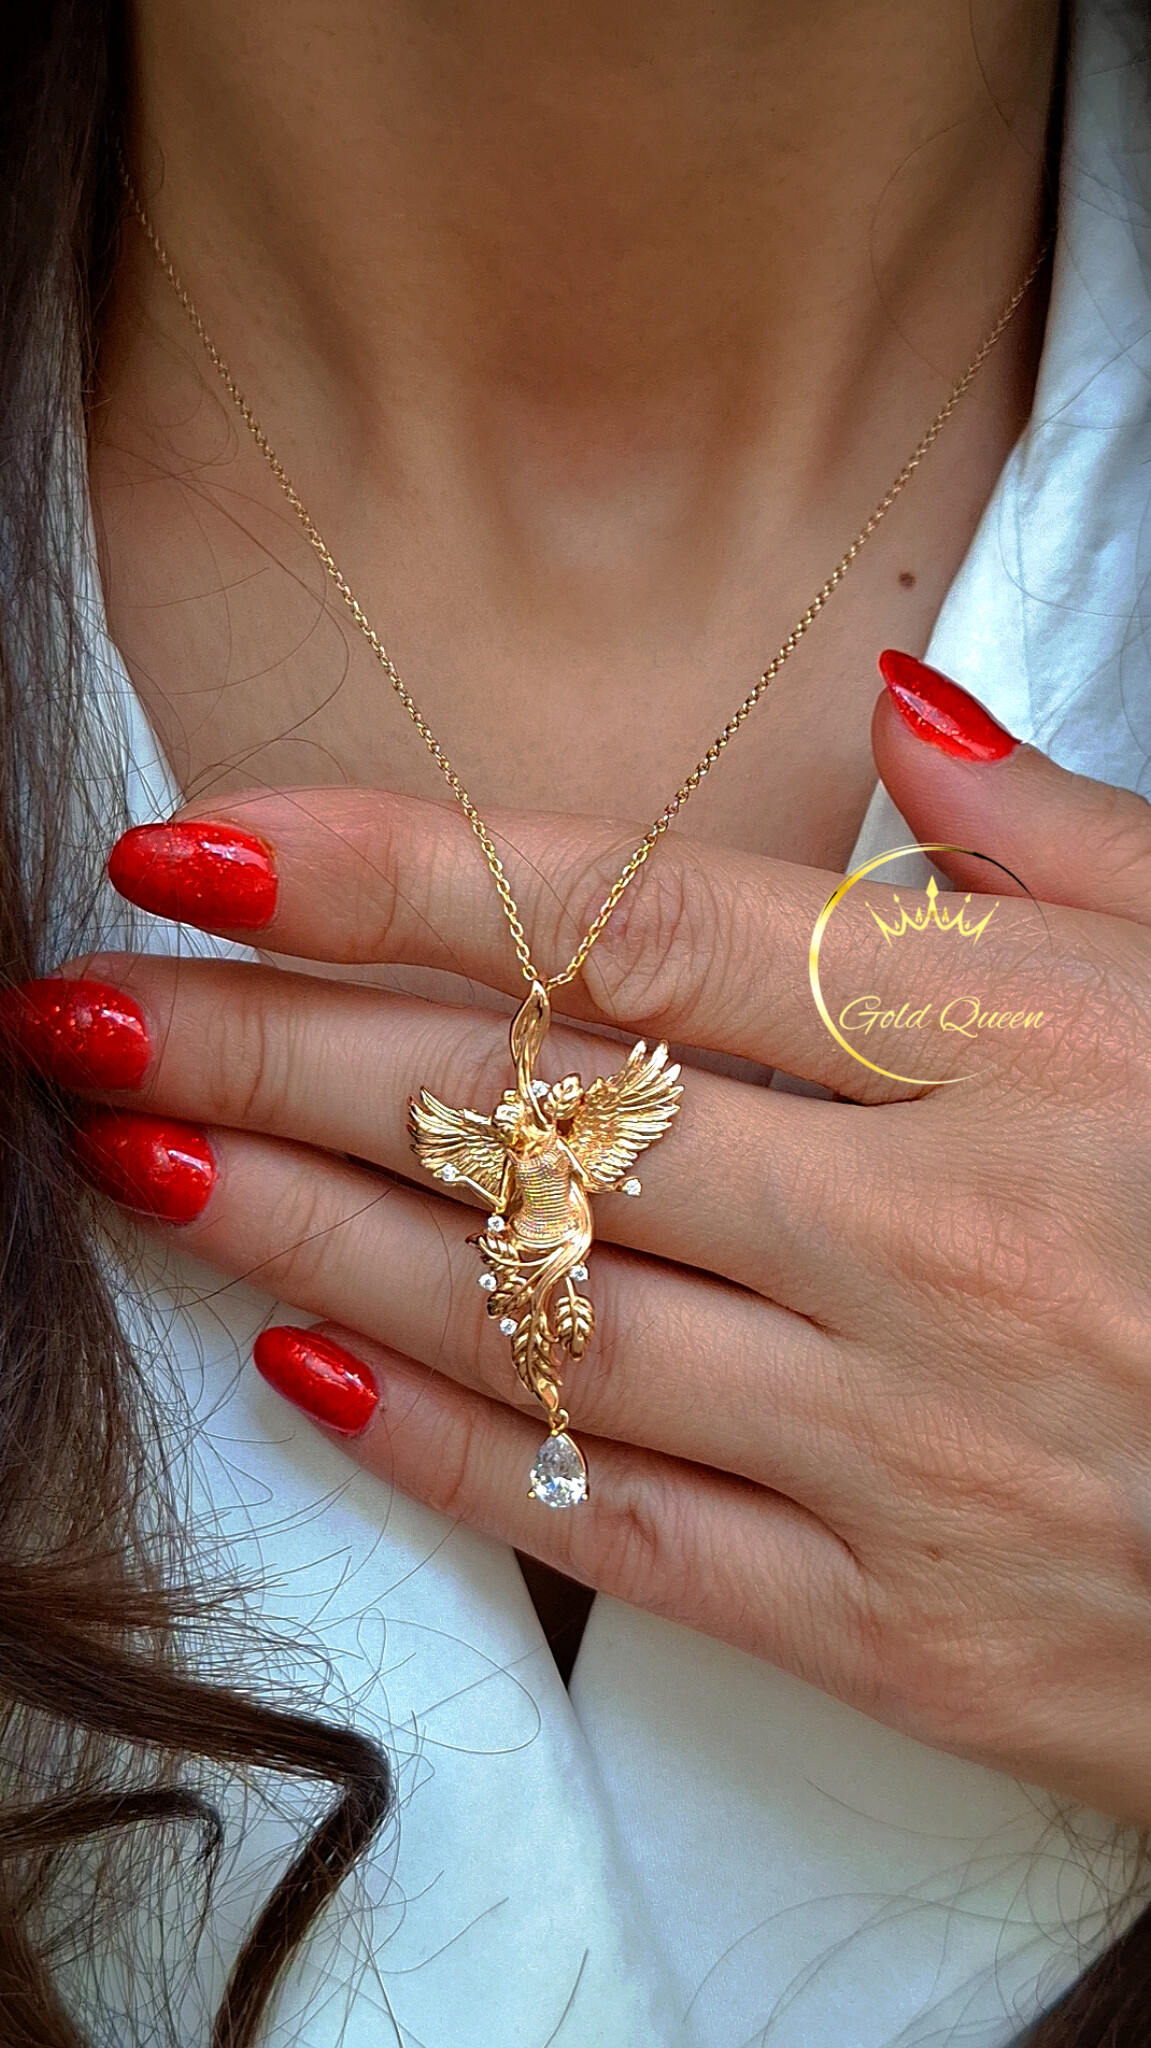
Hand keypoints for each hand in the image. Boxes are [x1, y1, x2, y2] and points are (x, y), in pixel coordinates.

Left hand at [10, 658, 1150, 1825]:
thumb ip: (1065, 845)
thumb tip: (901, 707)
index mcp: (1020, 1045)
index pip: (633, 924)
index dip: (393, 874)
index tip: (201, 846)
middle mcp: (928, 1235)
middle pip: (525, 1113)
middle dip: (267, 1047)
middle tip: (80, 1005)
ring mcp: (896, 1443)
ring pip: (530, 1312)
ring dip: (298, 1225)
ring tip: (131, 1155)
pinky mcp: (894, 1624)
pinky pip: (612, 1520)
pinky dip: (441, 1442)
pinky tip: (297, 1360)